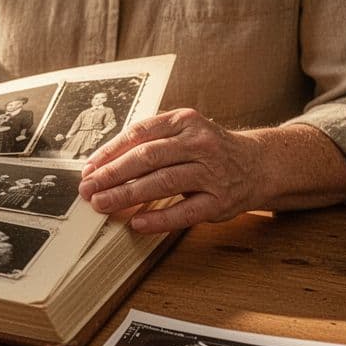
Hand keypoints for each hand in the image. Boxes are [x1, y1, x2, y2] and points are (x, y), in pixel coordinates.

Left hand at [78, 108, 264, 231]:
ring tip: (102, 204)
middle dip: (112, 174)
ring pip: (163, 182)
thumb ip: (151, 141)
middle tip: (87, 189)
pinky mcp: (219, 201)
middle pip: (148, 158)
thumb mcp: (184, 132)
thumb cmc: (210, 150)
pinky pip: (185, 211)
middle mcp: (199, 144)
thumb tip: (104, 163)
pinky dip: (159, 219)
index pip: (140, 133)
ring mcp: (211, 173)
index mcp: (185, 121)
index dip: (110, 151)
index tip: (88, 168)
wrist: (258, 164)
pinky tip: (136, 223)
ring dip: (127, 195)